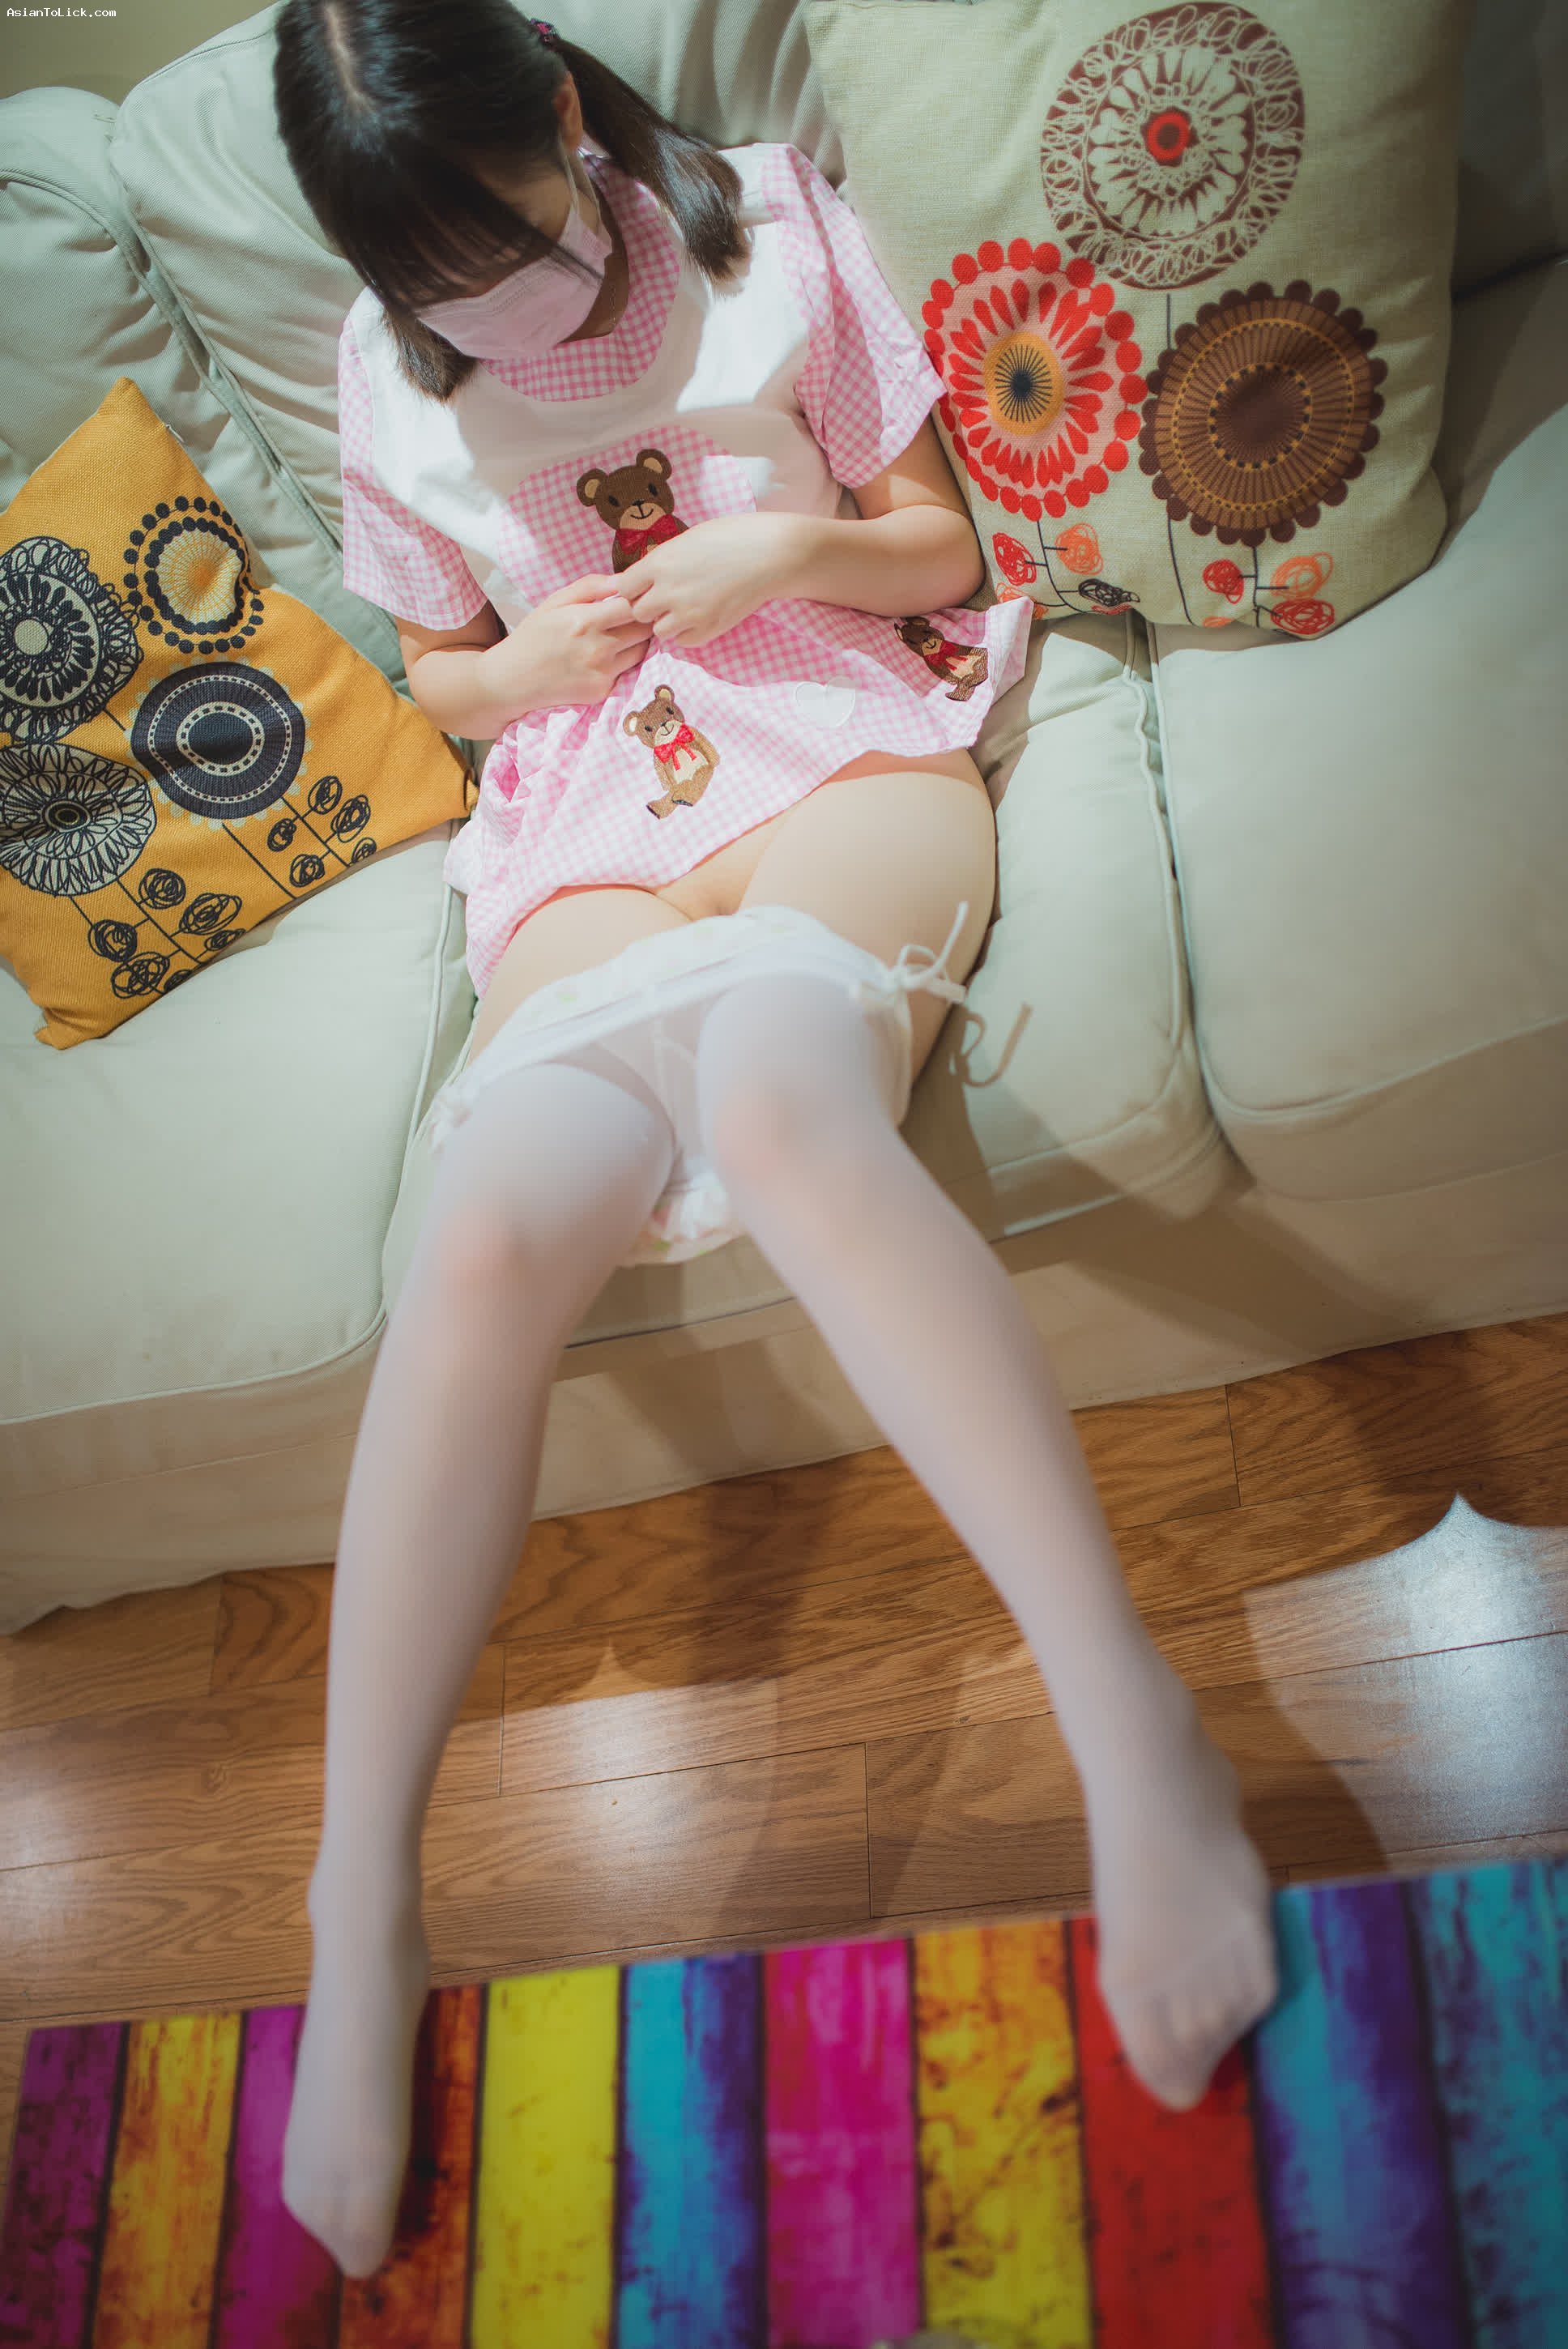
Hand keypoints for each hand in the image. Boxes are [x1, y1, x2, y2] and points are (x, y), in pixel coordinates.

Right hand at [496, 573, 654, 710]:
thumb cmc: (534, 635)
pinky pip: (626, 672)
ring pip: (641, 651)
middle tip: (633, 616)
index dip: (640, 600)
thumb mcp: (555, 602)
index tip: (635, 598)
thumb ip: (591, 586)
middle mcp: (597, 648)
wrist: (513, 680)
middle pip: (644, 629)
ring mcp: (602, 673)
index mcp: (585, 620)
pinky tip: (605, 658)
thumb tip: (623, 579)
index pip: (634, 606)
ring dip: (637, 642)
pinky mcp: (602, 691)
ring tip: (619, 636)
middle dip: (643, 620)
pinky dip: (623, 663)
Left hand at [616, 513, 805, 648]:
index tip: (645, 586)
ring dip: (667, 622)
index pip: (624, 588)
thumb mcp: (686, 539)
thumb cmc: (730, 537)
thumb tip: (642, 578)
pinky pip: (683, 642)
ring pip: (659, 631)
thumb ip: (661, 561)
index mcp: (659, 564)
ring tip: (685, 609)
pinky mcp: (708, 630)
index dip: (633, 588)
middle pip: (638, 613)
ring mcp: (688, 614)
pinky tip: (700, 617)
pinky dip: (688, 633)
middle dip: (648, 606)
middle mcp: (668, 592)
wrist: (769, 554)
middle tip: (665, 598)